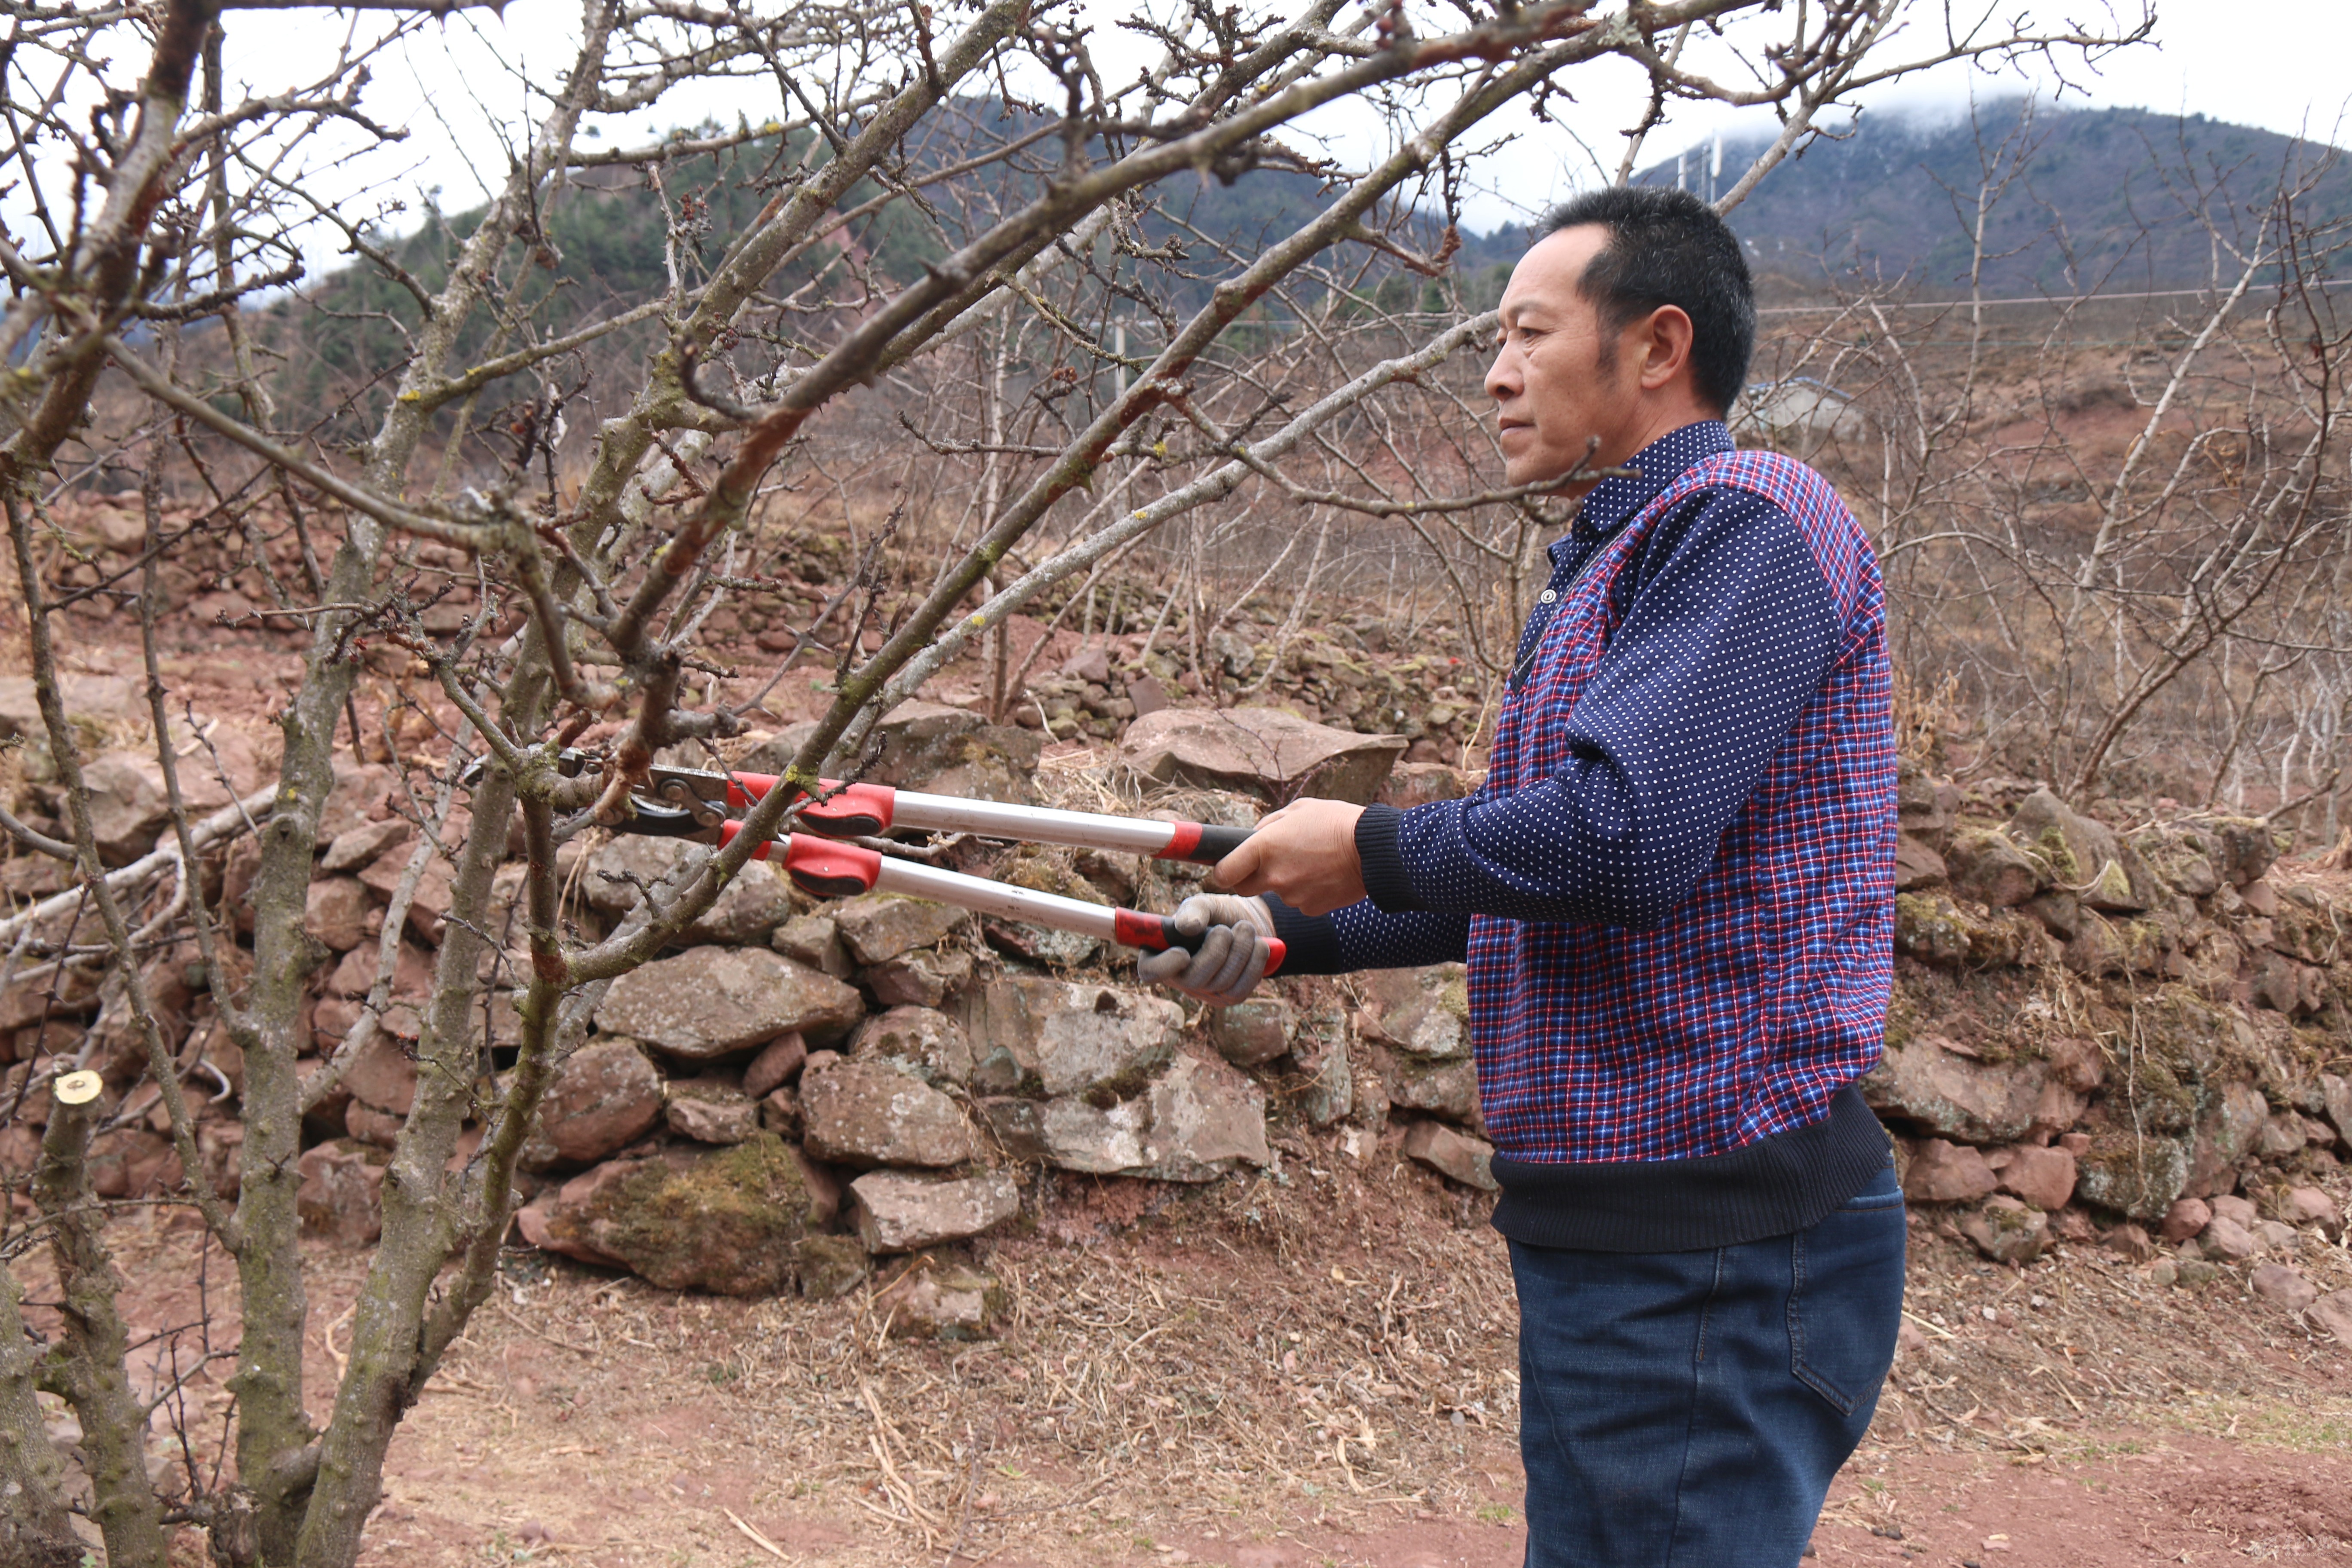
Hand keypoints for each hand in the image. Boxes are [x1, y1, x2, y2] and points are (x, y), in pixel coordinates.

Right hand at [1137, 894, 1273, 1005]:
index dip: (1164, 966)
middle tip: (1226, 930)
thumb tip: (1186, 927)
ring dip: (1240, 951)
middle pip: (1193, 980)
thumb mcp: (1205, 904)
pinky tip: (1258, 945)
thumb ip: (1194, 910)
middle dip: (1216, 952)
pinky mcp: (1229, 997)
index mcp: (1163, 952)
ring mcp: (1205, 991)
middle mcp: (1180, 977)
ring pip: (1221, 983)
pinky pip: (1241, 988)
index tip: (1183, 952)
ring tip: (1245, 928)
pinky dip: (1254, 964)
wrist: (1248, 922)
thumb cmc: (1218, 913)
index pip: (1150, 971)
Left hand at [1211, 797, 1366, 916]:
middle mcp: (1273, 876)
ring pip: (1277, 893)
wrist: (1374, 849)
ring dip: (1286, 881)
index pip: (1224, 872)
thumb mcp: (1298, 809)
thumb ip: (1269, 824)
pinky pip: (1300, 901)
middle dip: (1249, 878)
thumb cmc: (1336, 822)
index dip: (1222, 871)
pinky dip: (1307, 891)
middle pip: (1243, 889)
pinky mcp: (1311, 908)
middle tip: (1269, 864)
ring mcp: (1292, 896)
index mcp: (1264, 847)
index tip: (1227, 868)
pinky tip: (1324, 874)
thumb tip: (1254, 836)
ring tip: (1312, 861)